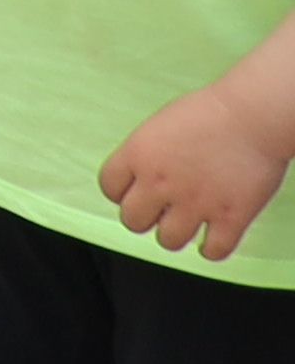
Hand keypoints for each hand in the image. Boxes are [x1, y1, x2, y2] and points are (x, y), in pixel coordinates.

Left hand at [99, 79, 291, 265]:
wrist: (254, 115)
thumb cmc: (211, 112)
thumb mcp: (160, 125)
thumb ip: (146, 154)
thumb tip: (142, 177)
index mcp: (138, 155)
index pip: (110, 188)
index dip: (121, 193)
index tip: (135, 192)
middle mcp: (160, 183)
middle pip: (132, 221)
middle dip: (145, 218)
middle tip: (159, 211)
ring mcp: (195, 203)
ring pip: (168, 241)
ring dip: (176, 234)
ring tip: (186, 224)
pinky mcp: (230, 217)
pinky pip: (213, 251)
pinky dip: (212, 249)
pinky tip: (213, 239)